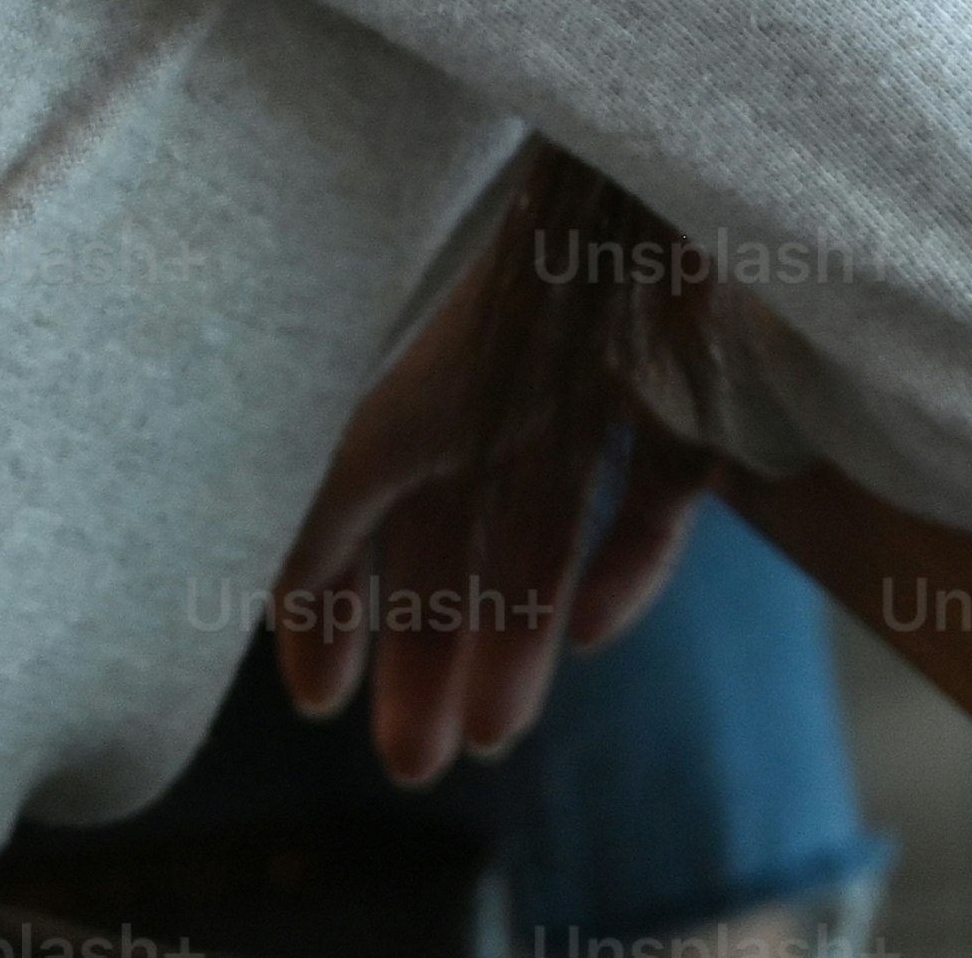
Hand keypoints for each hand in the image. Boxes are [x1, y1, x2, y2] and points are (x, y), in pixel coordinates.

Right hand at [269, 170, 710, 783]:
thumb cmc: (527, 300)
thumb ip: (328, 510)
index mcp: (426, 379)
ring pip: (549, 534)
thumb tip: (272, 601)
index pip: (365, 512)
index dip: (333, 606)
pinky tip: (592, 636)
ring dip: (514, 640)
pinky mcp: (699, 403)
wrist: (671, 205)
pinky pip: (658, 497)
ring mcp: (603, 392)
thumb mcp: (399, 419)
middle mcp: (507, 387)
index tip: (318, 704)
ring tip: (492, 737)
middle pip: (456, 540)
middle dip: (426, 654)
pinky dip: (629, 569)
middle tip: (415, 767)